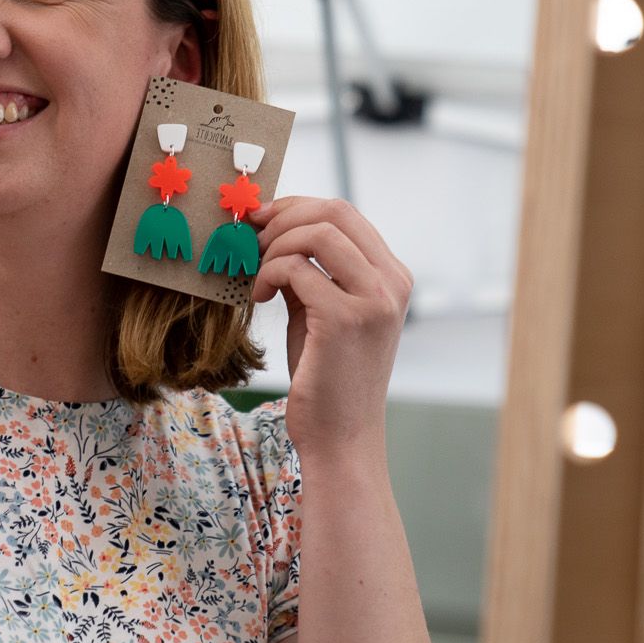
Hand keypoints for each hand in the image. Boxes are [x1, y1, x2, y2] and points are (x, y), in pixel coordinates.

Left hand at [247, 196, 411, 461]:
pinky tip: (259, 297)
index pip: (345, 212)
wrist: (340, 436)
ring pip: (317, 232)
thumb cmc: (326, 375)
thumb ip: (310, 270)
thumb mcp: (322, 310)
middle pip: (334, 211)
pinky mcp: (347, 318)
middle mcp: (392, 282)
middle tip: (251, 238)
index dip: (297, 206)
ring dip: (274, 245)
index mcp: (392, 276)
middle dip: (283, 217)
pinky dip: (267, 274)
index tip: (262, 221)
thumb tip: (273, 229)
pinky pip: (296, 269)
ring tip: (256, 273)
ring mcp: (374, 299)